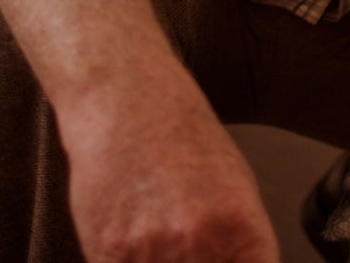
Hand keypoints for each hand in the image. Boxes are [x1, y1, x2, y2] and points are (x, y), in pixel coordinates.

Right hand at [60, 75, 281, 261]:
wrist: (127, 102)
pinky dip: (132, 262)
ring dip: (162, 262)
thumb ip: (241, 243)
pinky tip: (135, 239)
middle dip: (200, 262)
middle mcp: (198, 242)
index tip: (225, 259)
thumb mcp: (237, 186)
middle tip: (189, 246)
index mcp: (240, 226)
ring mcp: (151, 251)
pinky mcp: (108, 252)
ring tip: (160, 234)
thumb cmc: (183, 135)